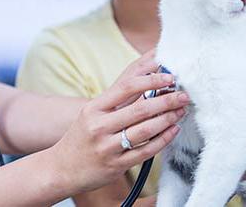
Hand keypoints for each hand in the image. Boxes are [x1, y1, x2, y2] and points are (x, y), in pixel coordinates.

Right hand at [49, 52, 188, 193]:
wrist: (61, 169)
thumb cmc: (82, 136)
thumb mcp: (92, 112)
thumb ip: (118, 99)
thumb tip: (148, 80)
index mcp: (94, 108)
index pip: (126, 87)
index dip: (152, 79)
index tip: (169, 77)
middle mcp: (99, 126)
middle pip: (141, 109)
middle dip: (167, 100)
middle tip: (184, 94)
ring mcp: (108, 147)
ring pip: (146, 130)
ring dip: (168, 118)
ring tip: (181, 110)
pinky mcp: (116, 165)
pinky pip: (146, 151)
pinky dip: (163, 139)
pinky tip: (173, 130)